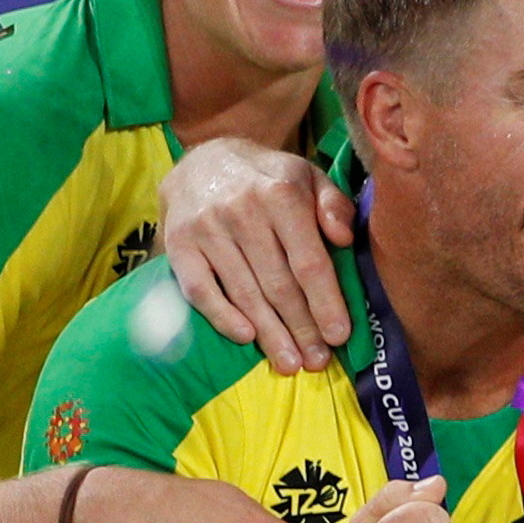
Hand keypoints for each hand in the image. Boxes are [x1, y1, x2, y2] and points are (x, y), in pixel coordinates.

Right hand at [160, 139, 356, 371]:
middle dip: (301, 328)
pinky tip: (245, 337)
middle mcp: (242, 211)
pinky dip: (221, 316)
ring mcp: (206, 229)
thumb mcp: (308, 176)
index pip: (308, 261)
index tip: (339, 336)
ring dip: (268, 333)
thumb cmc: (268, 178)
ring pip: (244, 292)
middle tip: (317, 361)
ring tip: (289, 362)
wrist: (203, 160)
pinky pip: (200, 288)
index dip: (325, 302)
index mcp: (281, 194)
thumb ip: (334, 204)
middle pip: (278, 284)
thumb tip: (344, 239)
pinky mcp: (178, 244)